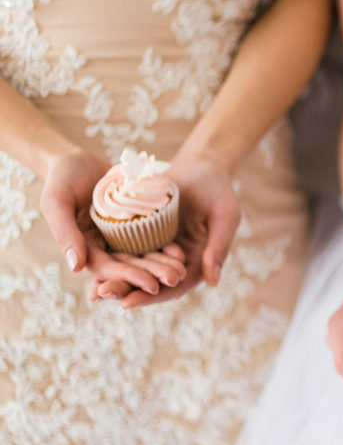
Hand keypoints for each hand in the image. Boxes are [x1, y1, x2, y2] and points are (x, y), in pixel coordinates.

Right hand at [40, 149, 173, 294]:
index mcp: (84, 247)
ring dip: (162, 264)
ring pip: (143, 255)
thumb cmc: (62, 178)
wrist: (77, 158)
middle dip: (152, 274)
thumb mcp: (57, 201)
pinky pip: (152, 237)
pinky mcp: (135, 223)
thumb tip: (76, 268)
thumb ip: (65, 232)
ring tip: (183, 270)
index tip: (152, 285)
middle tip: (176, 279)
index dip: (129, 278)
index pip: (108, 268)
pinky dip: (165, 246)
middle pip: (130, 265)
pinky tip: (181, 252)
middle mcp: (104, 246)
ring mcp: (120, 235)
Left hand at [98, 154, 239, 308]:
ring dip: (114, 279)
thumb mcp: (225, 216)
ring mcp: (158, 248)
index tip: (127, 303)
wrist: (200, 165)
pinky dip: (110, 257)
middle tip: (100, 295)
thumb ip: (219, 247)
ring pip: (134, 269)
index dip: (151, 297)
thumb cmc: (218, 189)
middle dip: (125, 291)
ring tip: (91, 290)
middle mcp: (175, 261)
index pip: (173, 287)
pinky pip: (125, 248)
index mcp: (196, 263)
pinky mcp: (143, 234)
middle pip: (149, 283)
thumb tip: (212, 282)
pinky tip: (88, 260)